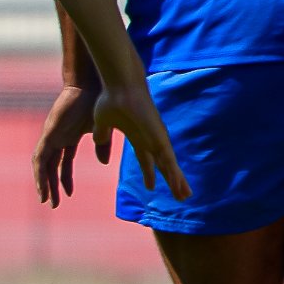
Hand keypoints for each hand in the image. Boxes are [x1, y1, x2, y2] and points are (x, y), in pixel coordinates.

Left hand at [32, 84, 96, 206]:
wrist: (92, 85)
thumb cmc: (99, 102)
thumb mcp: (103, 130)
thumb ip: (103, 146)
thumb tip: (102, 163)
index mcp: (70, 137)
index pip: (64, 163)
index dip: (65, 179)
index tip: (69, 194)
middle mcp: (58, 138)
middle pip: (51, 166)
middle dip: (52, 186)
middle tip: (53, 204)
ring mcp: (52, 135)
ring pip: (43, 165)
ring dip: (44, 184)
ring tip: (46, 201)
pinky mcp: (49, 134)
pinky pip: (40, 158)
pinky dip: (40, 174)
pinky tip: (42, 187)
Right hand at [94, 76, 190, 200]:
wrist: (119, 87)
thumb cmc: (111, 99)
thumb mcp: (101, 122)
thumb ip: (101, 135)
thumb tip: (98, 142)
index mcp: (137, 136)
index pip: (145, 159)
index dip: (149, 173)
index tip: (150, 187)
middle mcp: (150, 139)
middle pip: (162, 164)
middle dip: (170, 180)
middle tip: (180, 195)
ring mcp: (157, 138)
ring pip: (169, 165)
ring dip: (177, 181)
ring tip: (185, 196)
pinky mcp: (160, 138)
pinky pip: (168, 161)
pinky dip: (174, 175)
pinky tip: (179, 185)